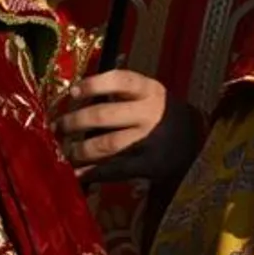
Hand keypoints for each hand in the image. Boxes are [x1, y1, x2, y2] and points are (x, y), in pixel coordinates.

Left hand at [54, 70, 197, 181]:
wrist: (197, 141)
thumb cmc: (160, 115)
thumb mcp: (147, 96)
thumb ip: (118, 95)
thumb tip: (73, 99)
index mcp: (148, 90)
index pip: (119, 80)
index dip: (94, 85)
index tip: (72, 92)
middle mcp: (150, 112)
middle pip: (105, 115)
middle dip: (74, 122)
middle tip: (56, 128)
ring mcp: (152, 140)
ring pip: (108, 144)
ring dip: (80, 149)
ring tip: (66, 152)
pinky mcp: (152, 164)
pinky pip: (117, 169)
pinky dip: (94, 172)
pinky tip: (78, 174)